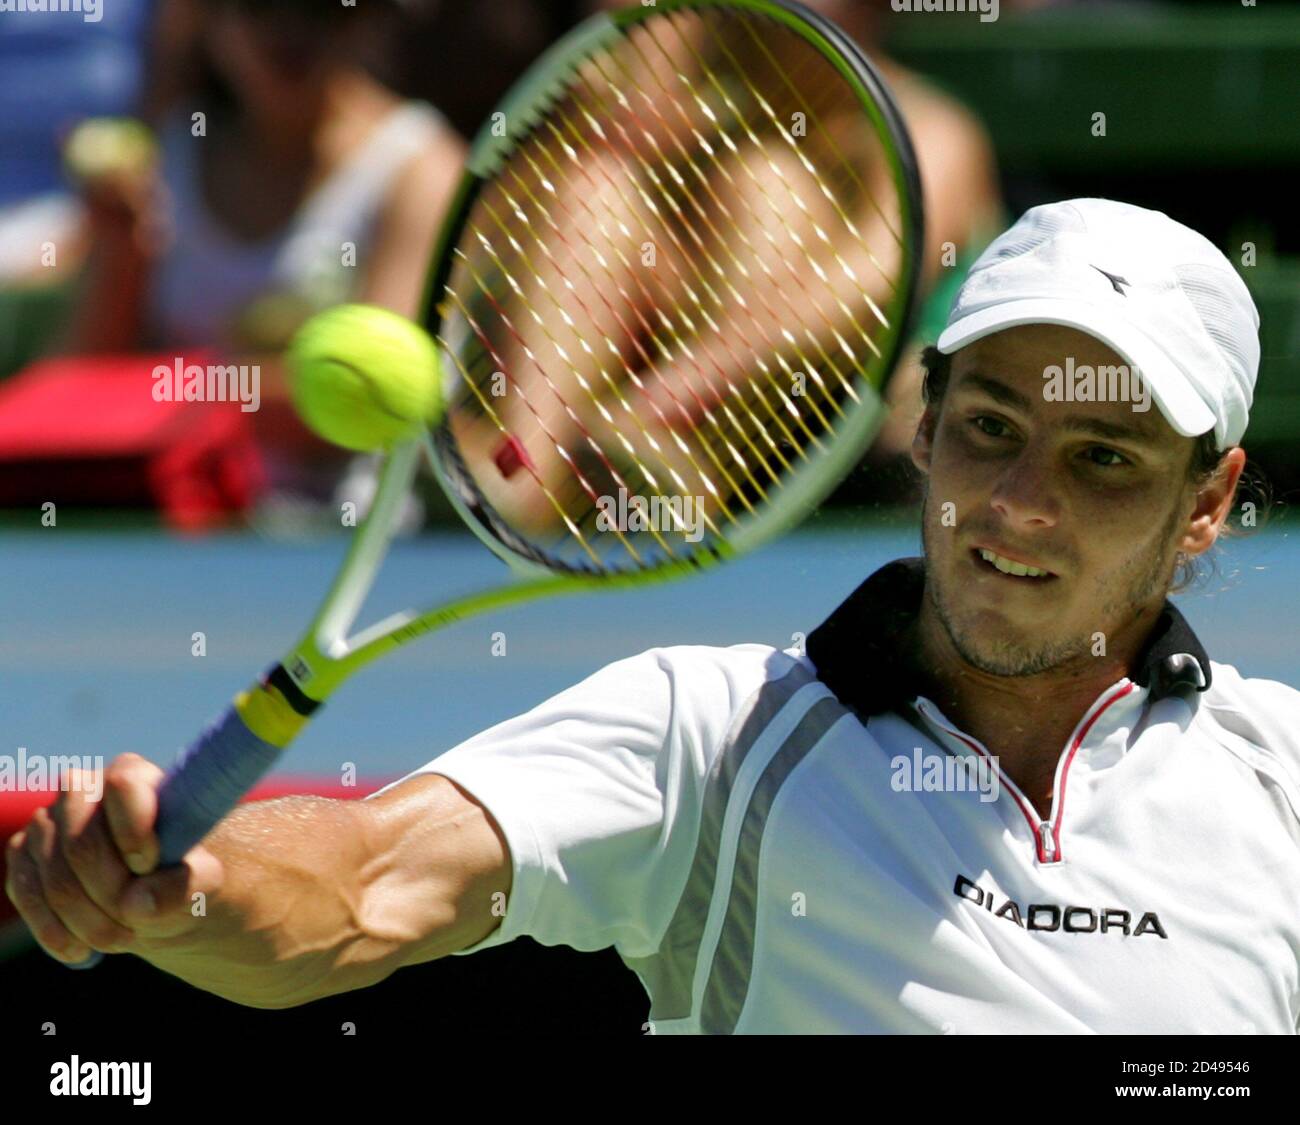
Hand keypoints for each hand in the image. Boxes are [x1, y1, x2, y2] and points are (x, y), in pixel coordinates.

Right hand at [4, 753, 223, 965]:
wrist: (159, 897)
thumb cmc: (186, 877)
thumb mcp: (205, 883)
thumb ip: (184, 887)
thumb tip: (137, 903)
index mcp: (136, 778)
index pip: (122, 786)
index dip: (133, 830)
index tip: (151, 864)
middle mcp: (84, 790)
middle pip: (80, 844)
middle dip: (110, 893)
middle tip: (138, 924)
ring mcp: (48, 823)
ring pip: (53, 879)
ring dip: (88, 922)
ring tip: (124, 939)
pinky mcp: (25, 858)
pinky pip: (27, 895)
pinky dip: (55, 931)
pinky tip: (82, 950)